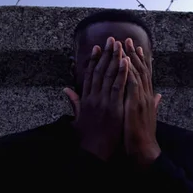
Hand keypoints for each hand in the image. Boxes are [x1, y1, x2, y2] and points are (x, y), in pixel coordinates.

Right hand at [63, 37, 129, 160]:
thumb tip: (66, 89)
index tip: (97, 47)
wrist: (94, 153)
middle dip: (105, 54)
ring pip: (109, 76)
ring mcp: (103, 102)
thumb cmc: (87, 138)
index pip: (90, 75)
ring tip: (119, 45)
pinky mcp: (113, 107)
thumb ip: (74, 102)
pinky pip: (118, 87)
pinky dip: (122, 73)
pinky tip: (126, 62)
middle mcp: (93, 98)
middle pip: (99, 71)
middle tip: (111, 39)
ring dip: (114, 59)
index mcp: (86, 99)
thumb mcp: (77, 118)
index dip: (94, 60)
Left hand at [123, 38, 161, 168]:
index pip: (144, 75)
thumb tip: (158, 96)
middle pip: (140, 69)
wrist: (144, 150)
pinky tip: (123, 60)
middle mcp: (145, 95)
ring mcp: (141, 98)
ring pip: (136, 73)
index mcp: (146, 98)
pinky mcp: (136, 104)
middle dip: (133, 54)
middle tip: (127, 39)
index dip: (139, 60)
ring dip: (129, 57)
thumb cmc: (143, 136)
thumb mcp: (147, 116)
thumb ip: (152, 104)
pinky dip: (128, 70)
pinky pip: (132, 83)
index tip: (134, 48)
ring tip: (123, 44)